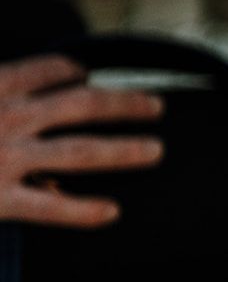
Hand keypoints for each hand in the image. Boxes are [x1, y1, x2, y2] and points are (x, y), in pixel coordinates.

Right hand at [0, 55, 164, 227]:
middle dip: (125, 104)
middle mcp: (11, 117)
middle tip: (157, 107)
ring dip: (123, 150)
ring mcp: (6, 158)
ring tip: (155, 151)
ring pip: (80, 151)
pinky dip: (83, 210)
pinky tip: (111, 212)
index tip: (93, 76)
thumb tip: (31, 94)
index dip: (78, 72)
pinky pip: (50, 206)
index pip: (52, 70)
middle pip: (83, 104)